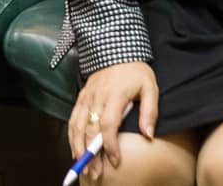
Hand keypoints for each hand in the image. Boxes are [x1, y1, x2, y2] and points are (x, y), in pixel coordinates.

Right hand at [68, 61, 157, 178]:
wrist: (116, 50)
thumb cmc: (135, 71)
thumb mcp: (150, 87)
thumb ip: (150, 111)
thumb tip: (148, 135)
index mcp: (114, 95)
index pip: (108, 124)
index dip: (110, 145)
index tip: (114, 161)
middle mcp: (96, 97)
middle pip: (90, 130)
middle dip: (92, 154)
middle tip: (96, 173)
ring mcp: (86, 97)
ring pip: (77, 126)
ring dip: (78, 148)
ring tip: (83, 167)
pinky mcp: (81, 97)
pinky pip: (72, 120)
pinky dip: (71, 137)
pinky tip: (75, 151)